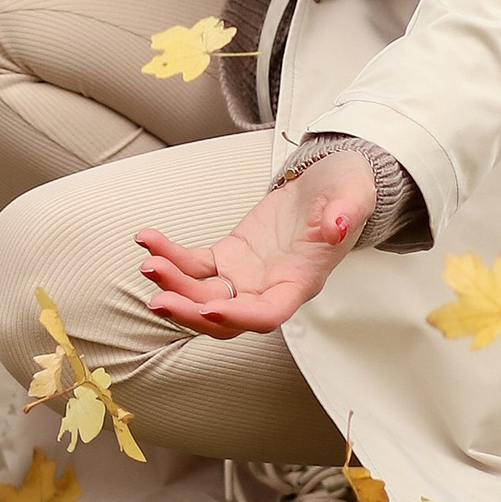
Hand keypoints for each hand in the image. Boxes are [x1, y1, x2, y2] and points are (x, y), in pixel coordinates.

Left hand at [138, 151, 373, 335]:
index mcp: (300, 282)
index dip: (240, 318)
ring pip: (203, 295)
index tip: (211, 310)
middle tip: (159, 299)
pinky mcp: (228, 257)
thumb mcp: (353, 194)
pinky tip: (147, 239)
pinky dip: (169, 255)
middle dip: (191, 312)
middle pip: (225, 316)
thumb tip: (338, 227)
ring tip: (148, 263)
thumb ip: (347, 212)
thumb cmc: (344, 193)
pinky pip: (194, 264)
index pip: (269, 314)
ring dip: (173, 285)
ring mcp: (245, 276)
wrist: (328, 184)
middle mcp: (269, 288)